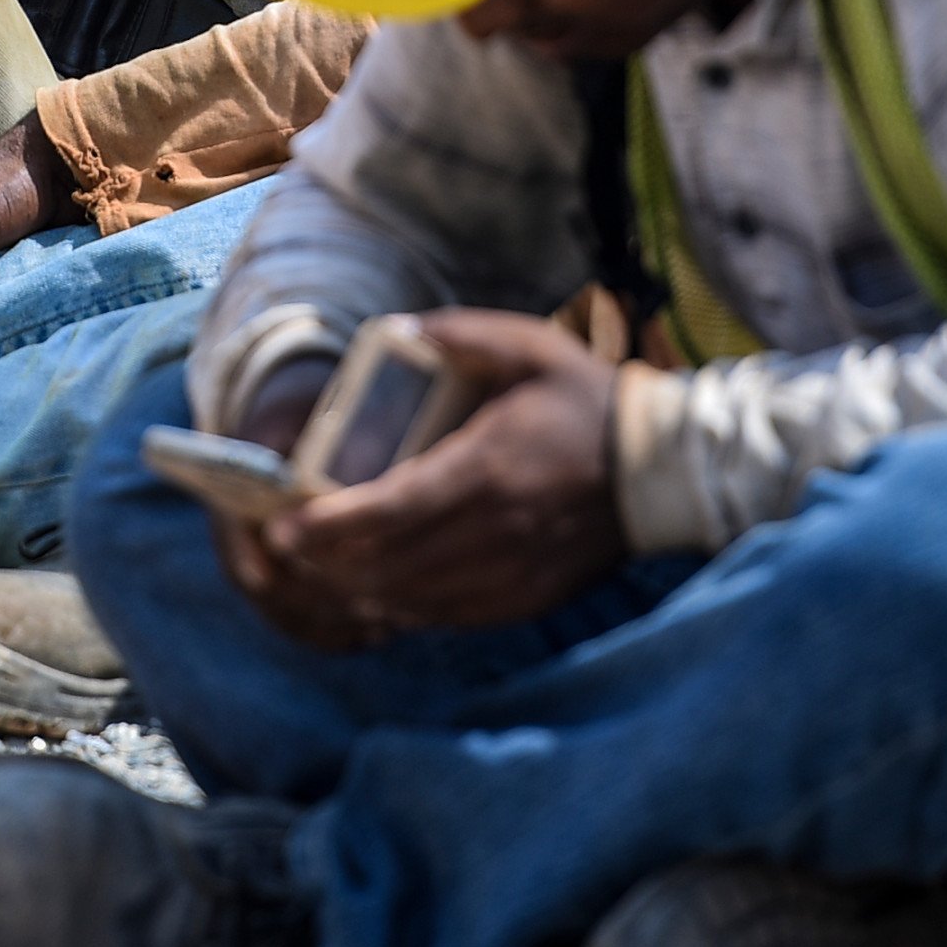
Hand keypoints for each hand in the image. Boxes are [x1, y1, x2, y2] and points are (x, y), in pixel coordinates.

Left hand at [216, 311, 624, 648]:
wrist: (665, 472)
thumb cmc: (589, 403)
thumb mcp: (532, 346)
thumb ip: (464, 335)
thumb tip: (404, 330)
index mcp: (486, 468)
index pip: (391, 510)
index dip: (328, 526)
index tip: (282, 528)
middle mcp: (493, 530)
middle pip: (389, 563)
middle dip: (325, 563)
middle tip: (281, 550)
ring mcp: (510, 573)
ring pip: (412, 598)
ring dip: (355, 590)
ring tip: (314, 572)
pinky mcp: (525, 598)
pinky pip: (447, 616)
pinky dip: (402, 608)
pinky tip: (372, 594)